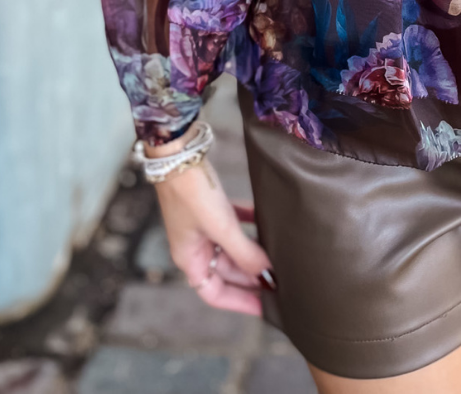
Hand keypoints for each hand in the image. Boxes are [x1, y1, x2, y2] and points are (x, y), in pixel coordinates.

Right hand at [146, 137, 274, 313]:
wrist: (179, 153)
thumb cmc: (192, 193)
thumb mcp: (221, 227)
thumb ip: (244, 252)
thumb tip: (267, 273)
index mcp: (190, 259)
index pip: (215, 293)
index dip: (240, 302)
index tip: (265, 307)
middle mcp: (195, 247)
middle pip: (227, 272)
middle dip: (251, 277)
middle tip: (281, 281)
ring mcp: (203, 227)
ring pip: (232, 248)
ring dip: (252, 253)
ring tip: (278, 257)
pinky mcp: (211, 206)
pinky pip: (233, 223)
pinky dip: (249, 226)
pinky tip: (266, 223)